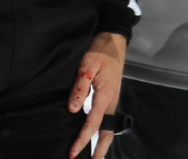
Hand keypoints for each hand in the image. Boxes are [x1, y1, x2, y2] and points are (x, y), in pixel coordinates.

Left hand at [68, 32, 126, 158]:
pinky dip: (103, 129)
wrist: (114, 39)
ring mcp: (112, 98)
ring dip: (102, 141)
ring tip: (94, 155)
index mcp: (105, 95)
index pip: (92, 123)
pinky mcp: (110, 95)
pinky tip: (95, 133)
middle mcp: (111, 100)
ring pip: (109, 126)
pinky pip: (107, 117)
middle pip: (107, 132)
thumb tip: (73, 109)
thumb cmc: (100, 49)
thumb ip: (80, 87)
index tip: (73, 152)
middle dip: (100, 150)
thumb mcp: (87, 64)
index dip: (82, 140)